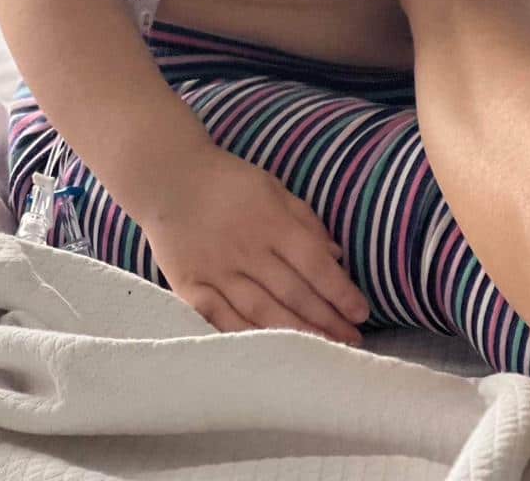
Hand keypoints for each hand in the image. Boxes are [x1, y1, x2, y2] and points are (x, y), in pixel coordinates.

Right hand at [143, 146, 371, 345]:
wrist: (167, 177)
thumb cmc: (228, 181)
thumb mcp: (272, 188)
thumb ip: (305, 221)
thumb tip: (337, 258)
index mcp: (271, 221)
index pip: (314, 264)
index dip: (340, 291)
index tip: (361, 313)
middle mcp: (246, 249)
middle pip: (292, 293)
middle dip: (326, 321)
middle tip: (352, 341)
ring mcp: (217, 270)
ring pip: (261, 312)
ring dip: (295, 335)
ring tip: (322, 351)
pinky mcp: (190, 285)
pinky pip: (222, 319)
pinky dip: (248, 338)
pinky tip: (271, 353)